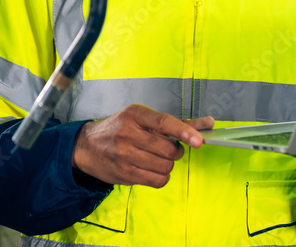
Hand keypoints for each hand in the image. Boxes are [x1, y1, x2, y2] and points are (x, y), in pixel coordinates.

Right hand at [72, 104, 214, 187]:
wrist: (87, 146)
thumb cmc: (119, 129)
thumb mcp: (142, 118)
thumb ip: (176, 123)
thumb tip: (208, 124)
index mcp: (135, 115)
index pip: (164, 123)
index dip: (184, 131)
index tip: (199, 140)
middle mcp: (129, 134)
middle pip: (168, 149)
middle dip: (176, 151)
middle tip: (170, 148)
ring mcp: (125, 156)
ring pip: (165, 166)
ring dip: (168, 164)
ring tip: (158, 158)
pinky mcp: (125, 174)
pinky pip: (157, 180)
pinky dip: (162, 176)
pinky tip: (154, 169)